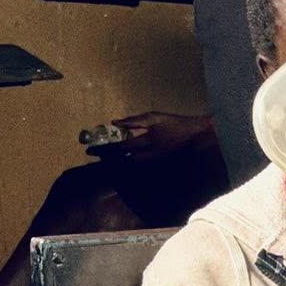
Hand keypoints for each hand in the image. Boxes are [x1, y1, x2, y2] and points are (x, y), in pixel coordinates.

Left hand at [86, 111, 215, 161]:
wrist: (195, 137)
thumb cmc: (175, 124)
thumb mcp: (154, 117)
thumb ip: (134, 121)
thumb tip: (115, 123)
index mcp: (146, 142)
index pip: (119, 148)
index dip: (104, 150)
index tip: (89, 150)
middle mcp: (147, 156)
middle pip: (121, 162)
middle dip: (106, 160)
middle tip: (92, 156)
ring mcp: (152, 163)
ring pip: (127, 166)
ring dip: (114, 164)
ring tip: (102, 160)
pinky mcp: (155, 165)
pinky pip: (136, 167)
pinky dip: (125, 164)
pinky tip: (119, 162)